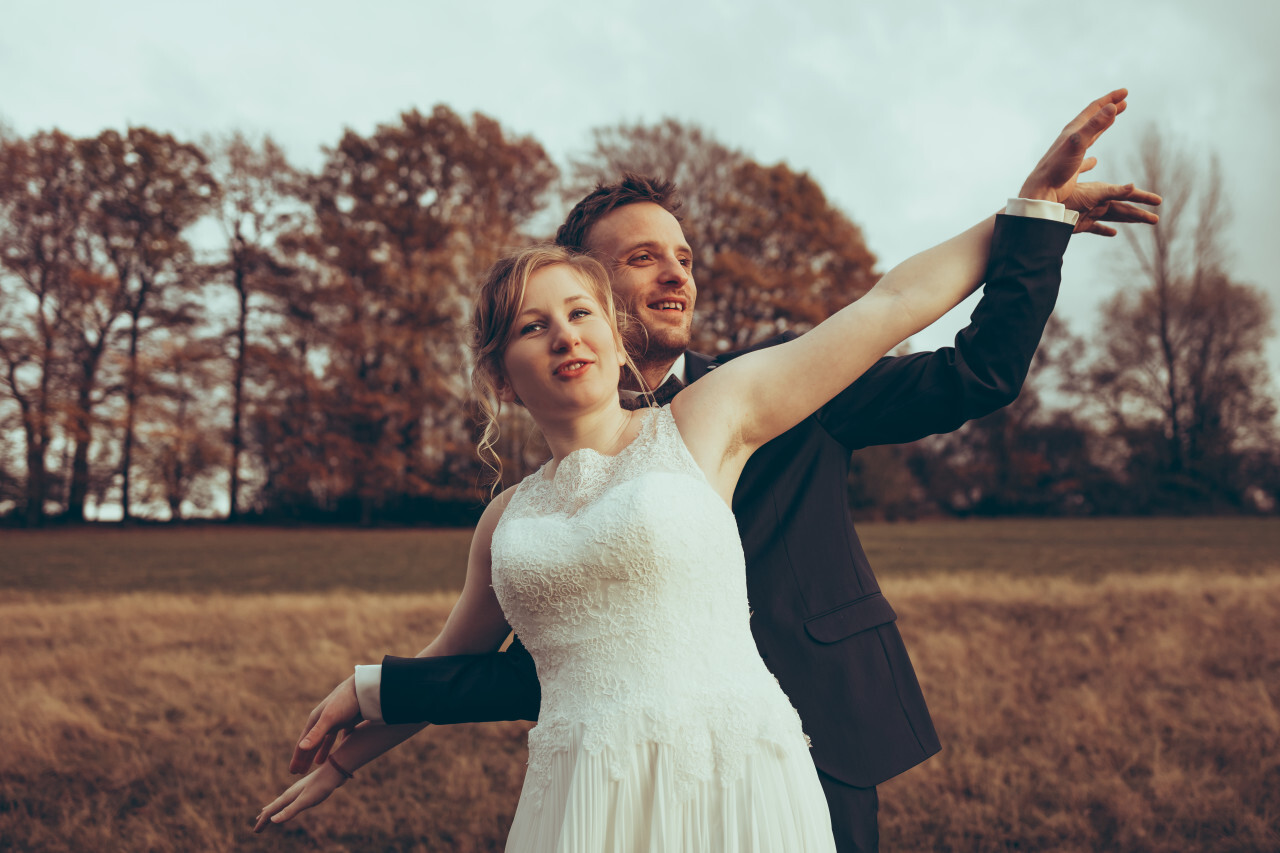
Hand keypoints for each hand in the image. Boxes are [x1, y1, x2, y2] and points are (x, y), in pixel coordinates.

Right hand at [253, 761, 346, 832]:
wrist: (334, 771)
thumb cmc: (321, 786)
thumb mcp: (305, 801)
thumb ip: (290, 811)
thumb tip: (272, 820)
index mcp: (288, 796)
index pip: (272, 811)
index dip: (263, 822)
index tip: (255, 831)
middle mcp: (290, 792)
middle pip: (274, 806)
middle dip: (265, 817)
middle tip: (258, 826)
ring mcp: (297, 790)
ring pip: (281, 802)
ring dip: (272, 810)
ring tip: (267, 813)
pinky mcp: (305, 790)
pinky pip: (289, 800)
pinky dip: (283, 805)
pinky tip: (288, 804)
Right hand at [289, 675, 362, 774]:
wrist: (366, 687)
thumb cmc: (346, 701)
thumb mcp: (330, 718)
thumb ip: (317, 733)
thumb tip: (301, 748)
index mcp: (316, 719)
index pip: (304, 743)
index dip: (298, 758)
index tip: (293, 772)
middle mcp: (324, 720)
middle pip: (312, 743)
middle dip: (306, 757)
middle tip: (299, 773)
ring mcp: (336, 720)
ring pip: (325, 740)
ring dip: (320, 752)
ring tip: (317, 764)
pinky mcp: (349, 721)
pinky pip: (340, 737)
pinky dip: (336, 746)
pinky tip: (339, 750)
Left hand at [1019, 88, 1161, 235]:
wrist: (1043, 188)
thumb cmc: (1058, 166)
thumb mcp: (1078, 142)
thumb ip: (1094, 125)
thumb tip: (1111, 107)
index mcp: (1073, 129)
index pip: (1095, 108)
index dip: (1110, 99)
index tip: (1125, 92)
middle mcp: (1072, 138)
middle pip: (1094, 119)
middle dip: (1109, 108)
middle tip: (1124, 101)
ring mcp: (1072, 153)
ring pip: (1091, 135)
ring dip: (1104, 125)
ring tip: (1114, 118)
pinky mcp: (1071, 167)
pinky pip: (1085, 158)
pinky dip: (1092, 158)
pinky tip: (1095, 161)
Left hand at [1063, 168, 1161, 236]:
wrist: (1046, 207)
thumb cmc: (1069, 196)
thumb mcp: (1095, 193)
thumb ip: (1114, 191)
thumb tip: (1133, 187)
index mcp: (1104, 192)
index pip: (1129, 195)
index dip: (1143, 198)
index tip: (1159, 201)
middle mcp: (1099, 202)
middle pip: (1123, 209)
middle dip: (1140, 214)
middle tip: (1156, 220)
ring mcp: (1090, 213)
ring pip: (1114, 217)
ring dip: (1128, 221)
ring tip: (1141, 224)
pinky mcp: (1081, 224)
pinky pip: (1096, 228)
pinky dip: (1105, 231)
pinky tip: (1113, 234)